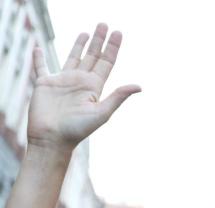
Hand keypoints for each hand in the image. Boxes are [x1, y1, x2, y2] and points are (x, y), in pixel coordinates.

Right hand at [27, 24, 139, 152]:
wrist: (53, 139)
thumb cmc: (78, 129)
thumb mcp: (102, 112)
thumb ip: (118, 97)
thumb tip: (139, 86)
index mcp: (94, 87)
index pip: (106, 62)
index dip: (112, 48)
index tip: (118, 33)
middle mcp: (80, 82)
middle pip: (92, 56)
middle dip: (99, 41)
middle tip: (104, 24)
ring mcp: (62, 82)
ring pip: (72, 58)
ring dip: (78, 45)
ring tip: (87, 32)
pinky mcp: (44, 84)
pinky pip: (41, 67)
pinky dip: (38, 58)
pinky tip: (38, 48)